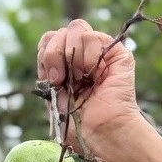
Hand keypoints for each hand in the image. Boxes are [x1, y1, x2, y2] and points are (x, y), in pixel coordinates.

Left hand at [37, 19, 141, 160]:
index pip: (48, 39)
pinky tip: (93, 74)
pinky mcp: (116, 52)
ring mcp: (98, 52)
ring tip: (80, 79)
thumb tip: (45, 46)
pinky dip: (88, 56)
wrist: (98, 132)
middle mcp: (80, 55)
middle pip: (59, 31)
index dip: (45, 54)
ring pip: (75, 29)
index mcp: (63, 65)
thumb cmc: (75, 123)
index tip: (49, 78)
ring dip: (72, 58)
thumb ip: (47, 68)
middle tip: (60, 79)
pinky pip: (94, 36)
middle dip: (53, 55)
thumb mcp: (51, 95)